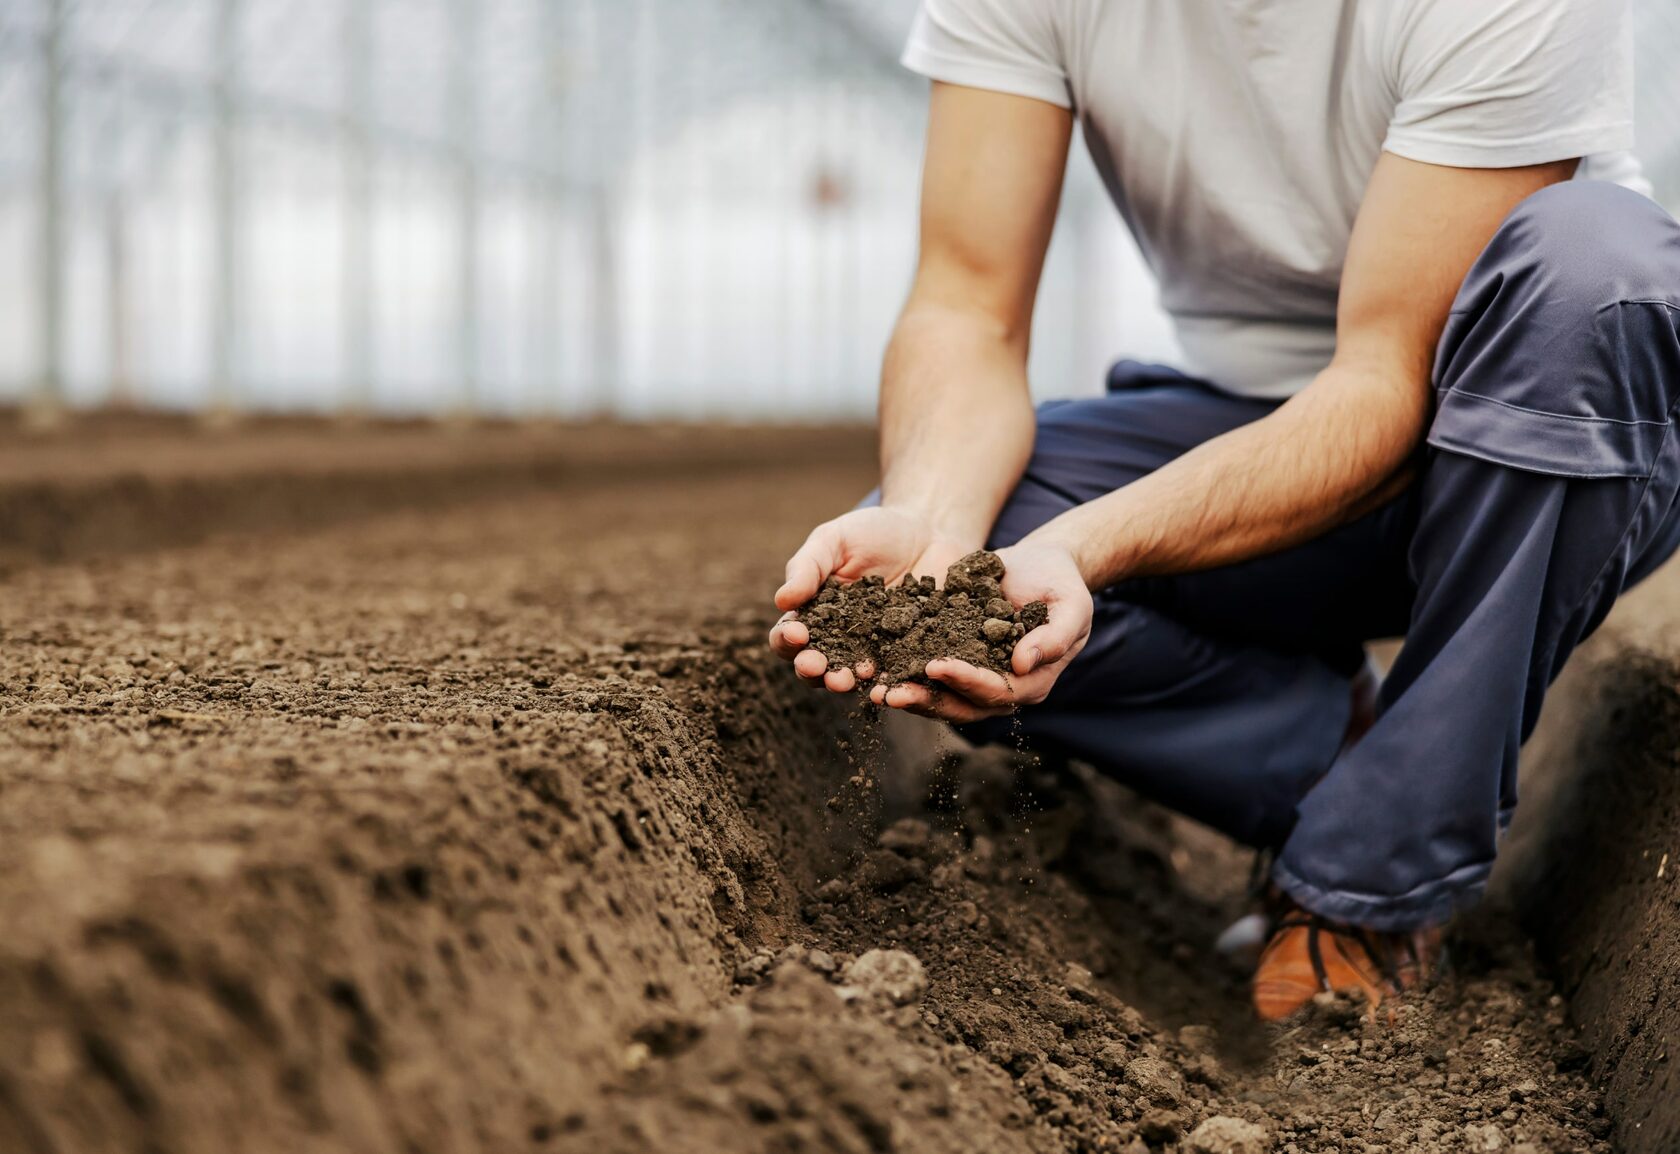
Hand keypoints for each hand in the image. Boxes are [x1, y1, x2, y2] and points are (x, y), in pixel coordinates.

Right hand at [767, 505, 974, 692]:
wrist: (929, 531)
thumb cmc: (873, 532)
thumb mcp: (835, 540)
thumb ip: (808, 567)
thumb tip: (781, 599)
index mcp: (813, 614)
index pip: (789, 636)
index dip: (787, 639)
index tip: (797, 633)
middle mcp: (839, 641)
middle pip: (815, 668)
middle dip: (813, 671)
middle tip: (819, 668)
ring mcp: (874, 652)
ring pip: (853, 678)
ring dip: (847, 682)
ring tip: (851, 679)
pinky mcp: (908, 656)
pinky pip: (897, 676)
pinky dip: (892, 684)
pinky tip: (891, 684)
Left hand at [869, 537, 1091, 722]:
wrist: (1041, 564)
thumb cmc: (1061, 584)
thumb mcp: (1071, 605)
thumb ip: (1054, 637)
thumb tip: (1022, 664)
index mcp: (1032, 681)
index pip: (997, 691)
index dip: (967, 681)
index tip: (936, 665)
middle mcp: (1002, 688)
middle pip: (963, 705)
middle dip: (927, 700)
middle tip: (892, 694)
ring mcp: (977, 676)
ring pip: (941, 697)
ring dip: (910, 696)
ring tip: (876, 690)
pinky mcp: (957, 660)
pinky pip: (928, 675)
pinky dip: (904, 673)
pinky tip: (876, 668)